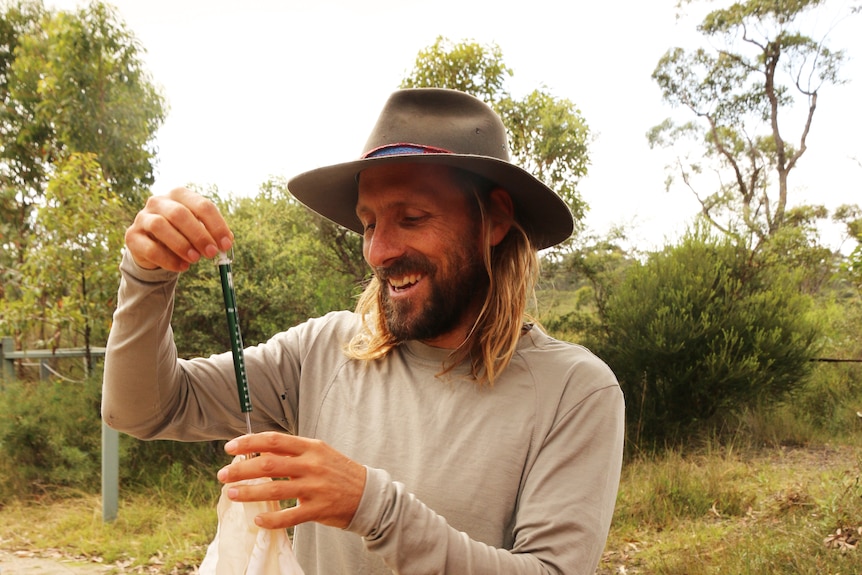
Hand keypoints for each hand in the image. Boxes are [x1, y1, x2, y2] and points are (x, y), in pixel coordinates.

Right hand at [124, 187, 233, 271]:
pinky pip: (149, 247)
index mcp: (180, 195)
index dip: (217, 225)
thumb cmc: (181, 234)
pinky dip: (168, 259)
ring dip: (181, 245)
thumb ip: (213, 234)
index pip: (202, 205)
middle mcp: (159, 201)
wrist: (151, 245)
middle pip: (180, 214)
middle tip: (211, 253)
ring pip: (160, 226)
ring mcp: (142, 217)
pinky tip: (181, 267)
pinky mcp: (132, 236)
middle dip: (199, 235)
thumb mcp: (199, 230)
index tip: (226, 245)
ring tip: (195, 260)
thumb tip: (227, 241)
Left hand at [217, 432, 367, 529]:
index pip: (274, 441)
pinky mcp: (318, 509)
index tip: (230, 447)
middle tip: (223, 474)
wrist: (368, 494)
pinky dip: (271, 519)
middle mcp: (311, 465)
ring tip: (230, 493)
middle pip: (269, 463)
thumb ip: (294, 452)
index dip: (249, 442)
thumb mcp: (320, 453)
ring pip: (275, 489)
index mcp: (311, 447)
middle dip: (241, 469)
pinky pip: (290, 516)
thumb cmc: (339, 472)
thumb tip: (260, 451)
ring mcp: (315, 487)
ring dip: (249, 492)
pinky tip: (257, 519)